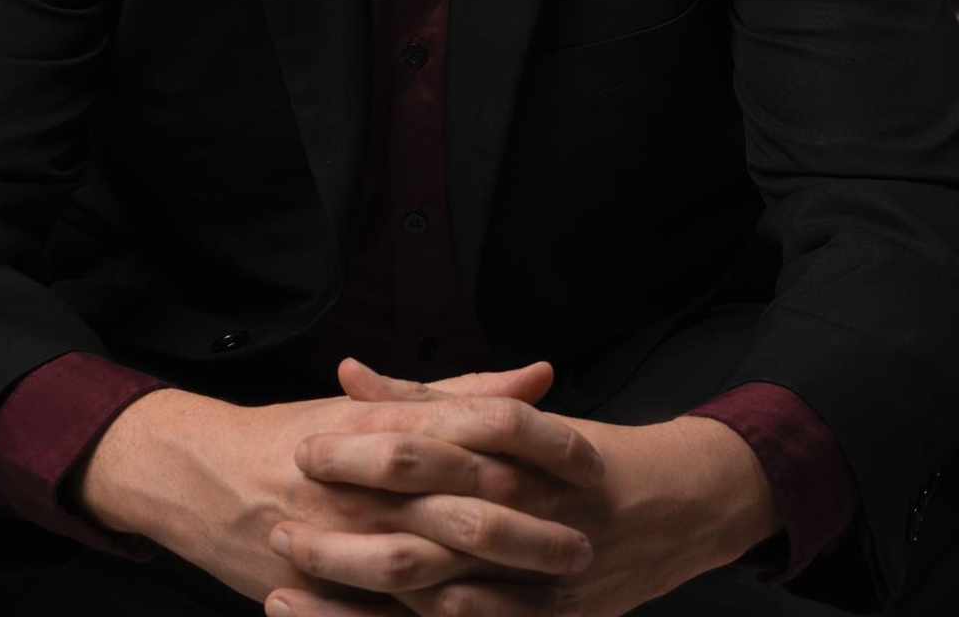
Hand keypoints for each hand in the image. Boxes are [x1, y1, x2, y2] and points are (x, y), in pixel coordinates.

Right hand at [67, 359, 597, 612]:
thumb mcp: (376, 404)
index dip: (540, 446)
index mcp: (385, 423)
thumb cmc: (300, 433)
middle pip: (467, 504)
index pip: (478, 428)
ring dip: (499, 587)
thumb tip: (541, 375)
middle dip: (532, 529)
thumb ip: (461, 393)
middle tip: (585, 543)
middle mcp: (370, 480)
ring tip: (554, 596)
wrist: (203, 475)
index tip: (590, 464)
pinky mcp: (329, 591)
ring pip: (436, 571)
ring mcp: (348, 540)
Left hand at [272, 362, 779, 616]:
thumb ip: (427, 396)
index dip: (367, 441)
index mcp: (516, 441)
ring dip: (355, 584)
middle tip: (283, 512)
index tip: (308, 443)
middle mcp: (524, 501)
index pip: (432, 434)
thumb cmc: (579, 455)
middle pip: (425, 506)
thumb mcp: (509, 415)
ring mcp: (533, 568)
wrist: (675, 505)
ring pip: (433, 580)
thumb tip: (349, 373)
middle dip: (350, 515)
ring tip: (288, 579)